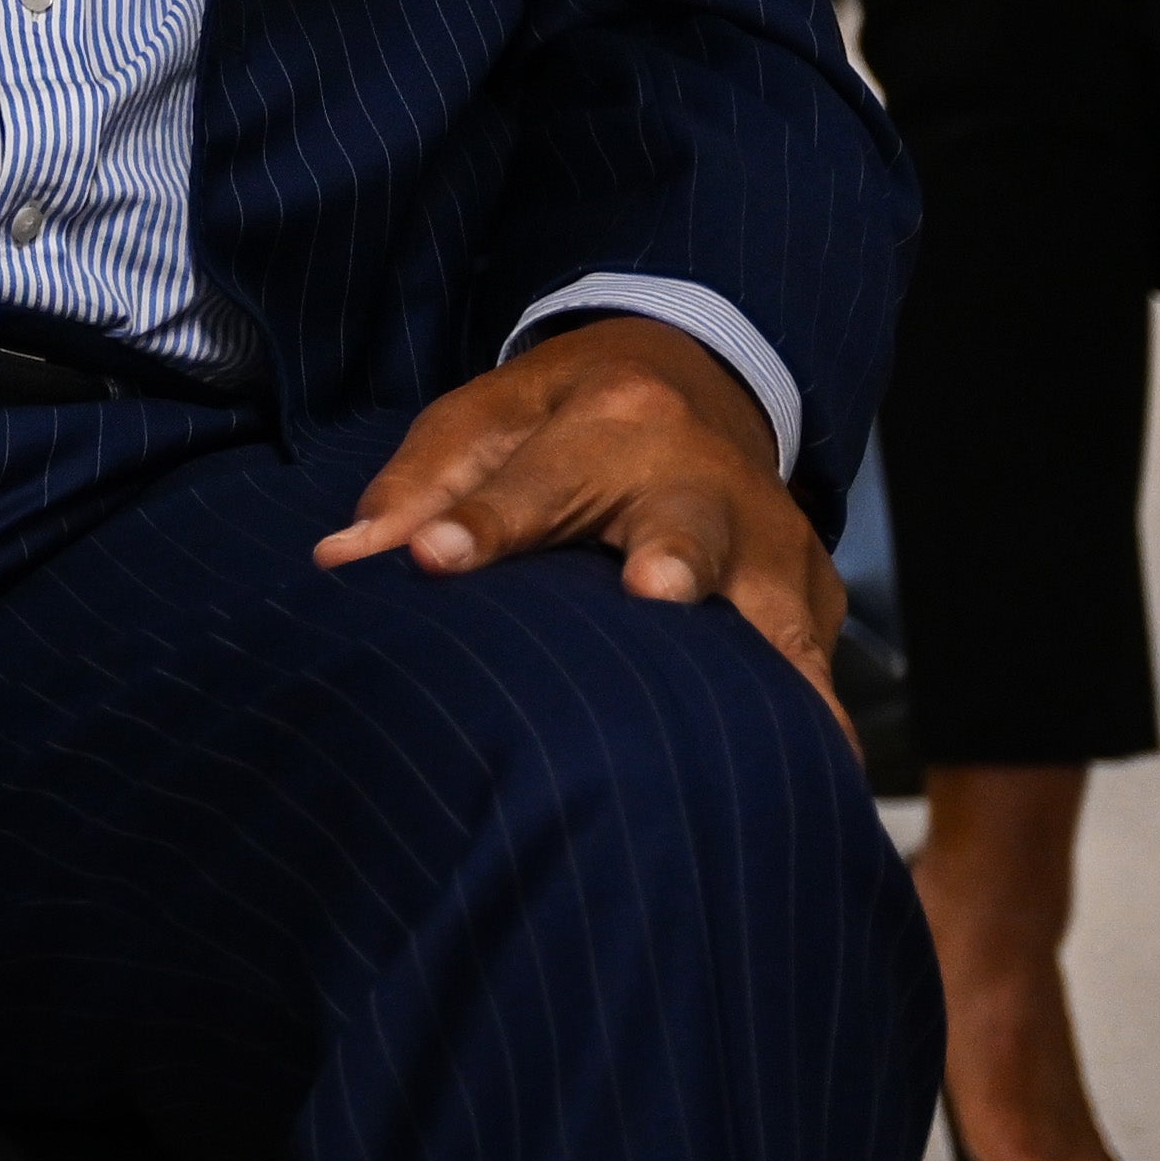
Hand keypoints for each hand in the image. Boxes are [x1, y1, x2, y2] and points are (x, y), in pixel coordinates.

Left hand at [312, 312, 847, 725]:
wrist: (693, 379)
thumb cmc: (561, 418)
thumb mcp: (483, 419)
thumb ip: (420, 489)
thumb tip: (342, 559)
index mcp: (612, 416)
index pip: (533, 479)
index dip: (481, 524)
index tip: (431, 560)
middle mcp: (701, 474)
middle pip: (686, 522)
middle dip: (674, 557)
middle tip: (653, 587)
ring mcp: (771, 536)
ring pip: (773, 604)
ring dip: (771, 662)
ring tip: (772, 731)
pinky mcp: (816, 593)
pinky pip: (815, 665)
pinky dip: (816, 720)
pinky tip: (816, 782)